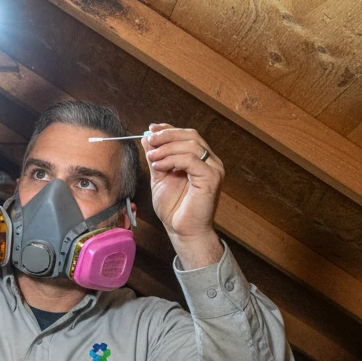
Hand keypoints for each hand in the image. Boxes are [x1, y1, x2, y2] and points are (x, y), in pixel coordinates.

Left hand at [143, 123, 224, 267]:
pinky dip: (172, 159)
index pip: (187, 135)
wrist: (182, 231)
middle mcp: (210, 162)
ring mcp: (213, 169)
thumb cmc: (174, 209)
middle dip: (167, 135)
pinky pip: (191, 160)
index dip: (169, 129)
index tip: (151, 129)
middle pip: (190, 135)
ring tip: (152, 157)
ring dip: (167, 148)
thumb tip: (148, 137)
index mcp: (200, 160)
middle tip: (150, 140)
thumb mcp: (160, 177)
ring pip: (191, 145)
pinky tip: (159, 166)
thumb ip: (156, 158)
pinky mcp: (211, 178)